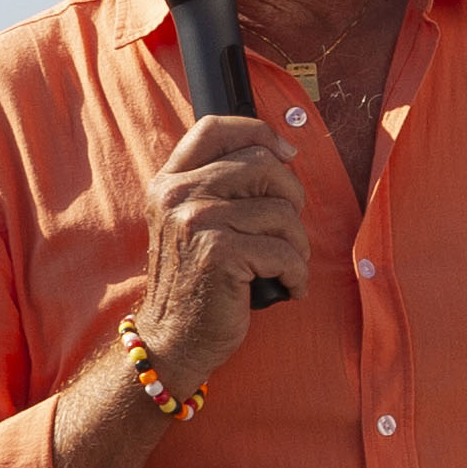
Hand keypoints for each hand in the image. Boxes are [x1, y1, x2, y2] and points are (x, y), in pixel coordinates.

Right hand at [134, 111, 309, 377]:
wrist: (172, 340)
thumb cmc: (196, 281)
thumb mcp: (194, 222)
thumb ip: (220, 186)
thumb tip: (281, 153)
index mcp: (169, 181)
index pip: (215, 127)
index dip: (258, 132)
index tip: (286, 154)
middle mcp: (177, 195)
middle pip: (263, 165)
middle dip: (291, 198)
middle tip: (287, 232)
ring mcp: (196, 221)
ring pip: (282, 211)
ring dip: (297, 245)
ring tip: (283, 267)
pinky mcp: (219, 253)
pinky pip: (286, 251)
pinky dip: (297, 274)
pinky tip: (287, 288)